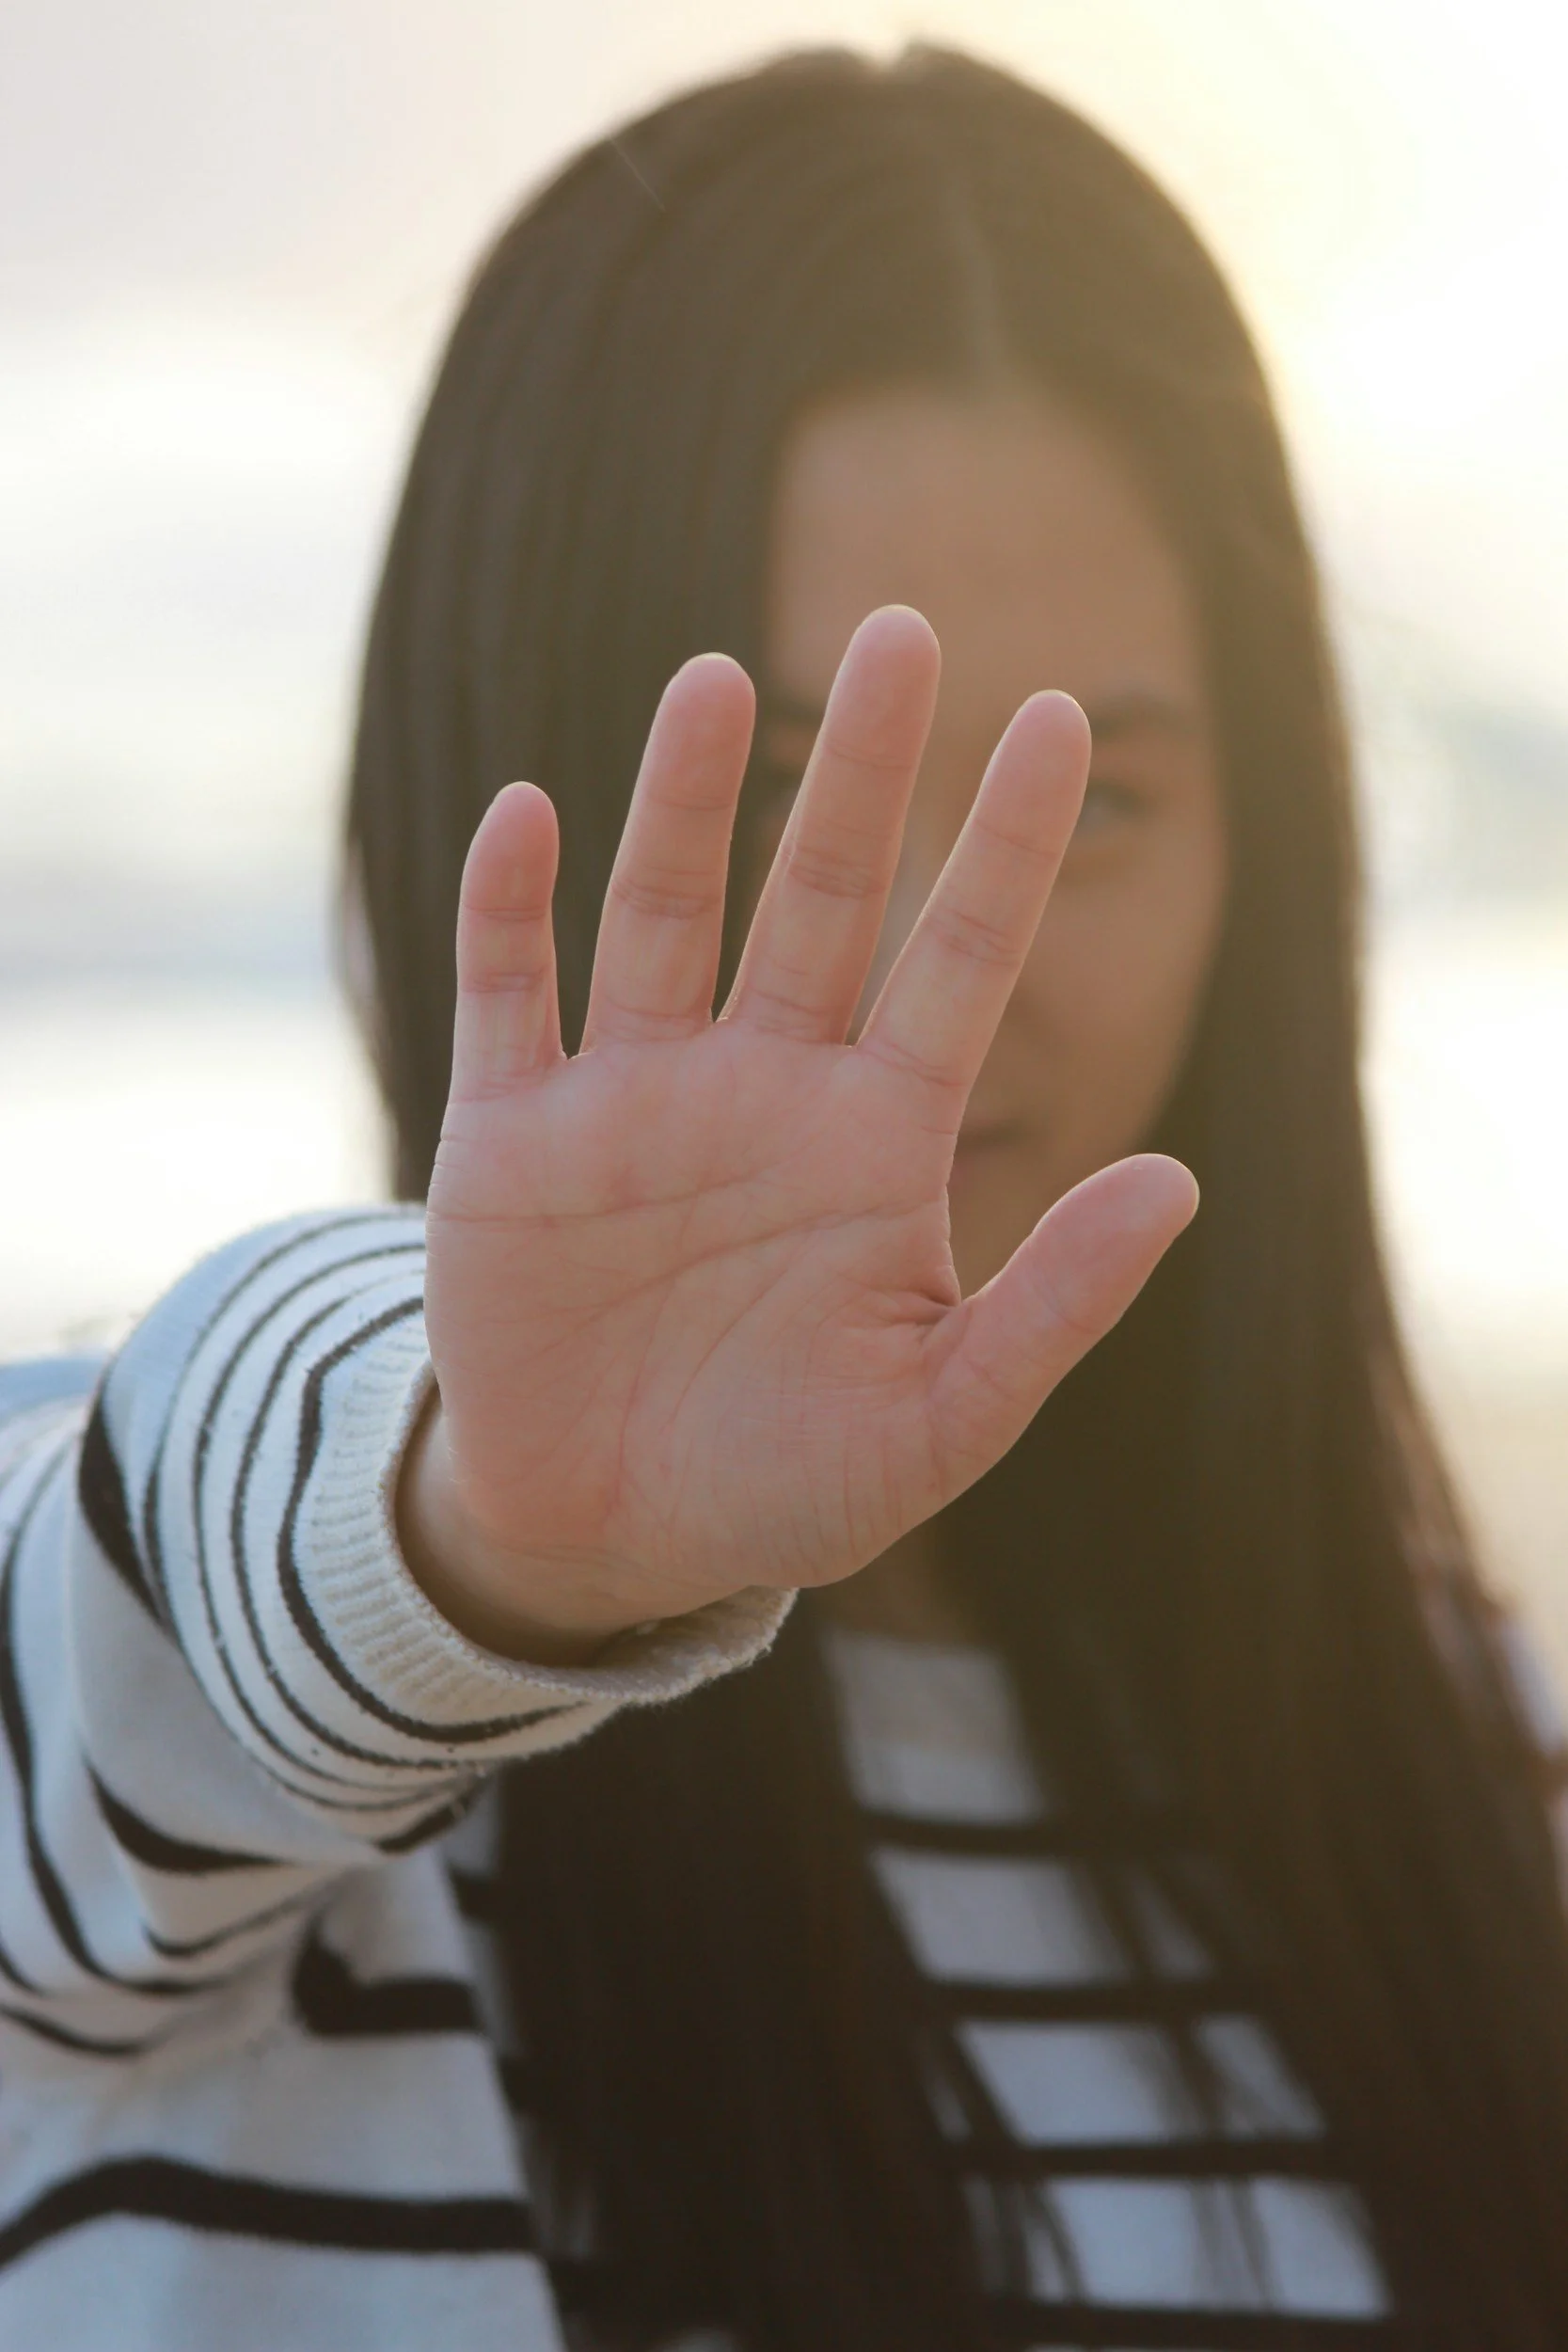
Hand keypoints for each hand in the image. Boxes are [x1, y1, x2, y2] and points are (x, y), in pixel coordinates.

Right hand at [400, 607, 1196, 1660]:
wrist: (608, 1538)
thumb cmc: (790, 1481)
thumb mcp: (945, 1417)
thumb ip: (1057, 1302)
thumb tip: (1182, 1182)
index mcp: (877, 1142)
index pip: (959, 962)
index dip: (1006, 845)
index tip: (1060, 719)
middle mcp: (763, 1090)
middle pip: (818, 896)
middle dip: (862, 773)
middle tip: (903, 630)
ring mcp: (632, 1102)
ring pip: (662, 914)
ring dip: (684, 803)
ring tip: (719, 681)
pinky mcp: (510, 1139)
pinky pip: (509, 997)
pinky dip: (509, 910)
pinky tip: (530, 816)